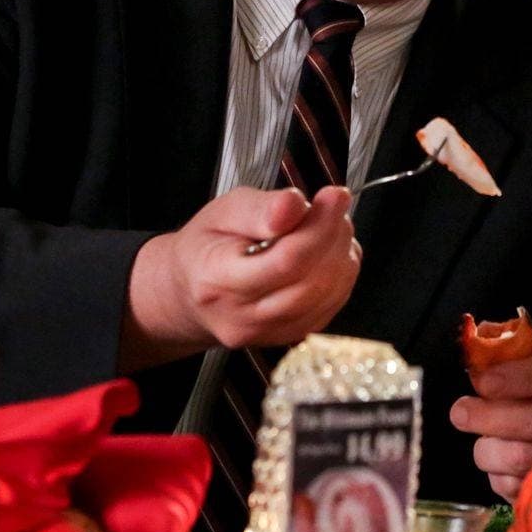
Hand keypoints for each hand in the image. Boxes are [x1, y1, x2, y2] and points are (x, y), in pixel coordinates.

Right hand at [122, 186, 359, 366]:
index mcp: (217, 280)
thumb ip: (260, 209)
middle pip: (311, 280)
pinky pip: (331, 304)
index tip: (335, 195)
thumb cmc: (207, 247)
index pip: (285, 262)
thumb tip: (295, 205)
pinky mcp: (290, 336)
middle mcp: (242, 317)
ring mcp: (268, 334)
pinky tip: (328, 250)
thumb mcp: (223, 212)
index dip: (318, 226)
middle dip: (334, 235)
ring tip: (328, 223)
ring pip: (327, 293)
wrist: (190, 294)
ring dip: (341, 252)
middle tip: (333, 204)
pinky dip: (340, 272)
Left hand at [450, 352, 531, 499]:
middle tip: (460, 412)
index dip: (520, 377)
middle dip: (493, 416)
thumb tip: (477, 370)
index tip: (482, 381)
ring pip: (528, 458)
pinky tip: (500, 466)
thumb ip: (517, 368)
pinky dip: (500, 476)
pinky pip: (523, 487)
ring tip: (482, 442)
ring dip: (491, 449)